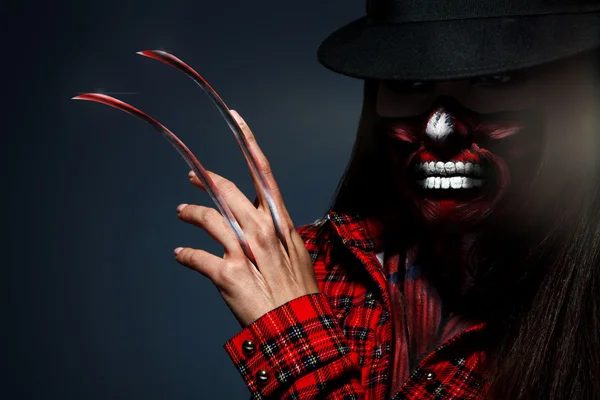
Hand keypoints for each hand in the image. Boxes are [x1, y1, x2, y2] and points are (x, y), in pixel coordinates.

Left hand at [174, 110, 318, 325]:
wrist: (298, 328)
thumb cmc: (300, 293)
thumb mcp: (297, 255)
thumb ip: (279, 235)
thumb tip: (265, 224)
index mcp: (281, 222)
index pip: (263, 174)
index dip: (249, 144)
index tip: (236, 119)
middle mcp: (262, 230)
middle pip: (227, 190)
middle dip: (205, 180)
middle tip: (192, 177)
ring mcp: (244, 251)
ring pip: (208, 218)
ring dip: (190, 213)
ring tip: (180, 213)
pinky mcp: (227, 275)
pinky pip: (196, 257)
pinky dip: (185, 255)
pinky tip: (180, 255)